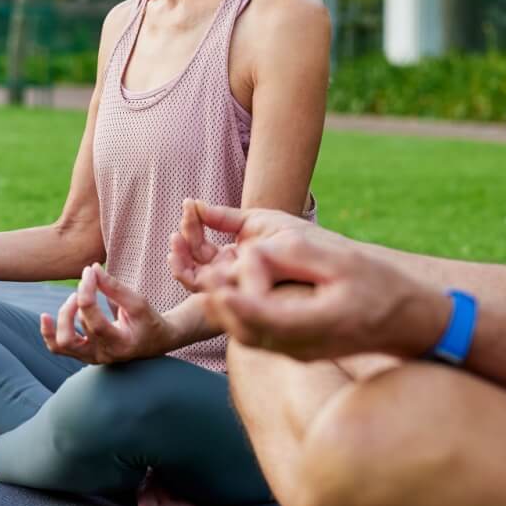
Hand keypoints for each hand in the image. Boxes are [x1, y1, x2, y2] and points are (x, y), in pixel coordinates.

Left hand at [40, 263, 173, 363]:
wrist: (154, 341)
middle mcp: (102, 356)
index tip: (90, 272)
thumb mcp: (138, 302)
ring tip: (74, 298)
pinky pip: (58, 348)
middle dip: (70, 308)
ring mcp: (91, 358)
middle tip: (84, 286)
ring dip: (63, 317)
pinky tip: (46, 317)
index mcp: (120, 345)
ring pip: (61, 344)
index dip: (87, 293)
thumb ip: (114, 287)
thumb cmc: (148, 320)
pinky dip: (49, 333)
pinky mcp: (83, 354)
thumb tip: (92, 269)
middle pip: (71, 338)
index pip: (93, 322)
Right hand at [168, 199, 308, 292]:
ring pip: (196, 280)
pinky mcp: (238, 302)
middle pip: (195, 264)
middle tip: (176, 232)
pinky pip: (205, 293)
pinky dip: (188, 275)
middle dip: (182, 247)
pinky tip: (182, 259)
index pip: (202, 246)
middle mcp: (232, 276)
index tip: (188, 206)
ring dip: (180, 262)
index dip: (192, 226)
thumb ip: (224, 217)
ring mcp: (235, 290)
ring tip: (175, 242)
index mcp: (235, 257)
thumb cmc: (301, 240)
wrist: (329, 267)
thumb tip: (194, 204)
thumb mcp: (259, 221)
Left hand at [193, 205, 449, 361]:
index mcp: (317, 324)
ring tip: (208, 281)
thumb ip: (296, 256)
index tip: (211, 280)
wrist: (409, 322)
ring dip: (227, 312)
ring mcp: (300, 351)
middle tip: (201, 276)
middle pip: (247, 332)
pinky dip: (241, 317)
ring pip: (249, 338)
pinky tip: (232, 292)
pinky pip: (260, 338)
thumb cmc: (381, 286)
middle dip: (222, 305)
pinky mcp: (298, 348)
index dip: (233, 301)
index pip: (263, 318)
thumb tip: (255, 252)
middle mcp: (304, 345)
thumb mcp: (342, 262)